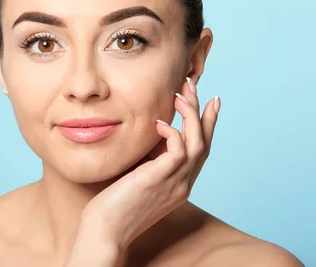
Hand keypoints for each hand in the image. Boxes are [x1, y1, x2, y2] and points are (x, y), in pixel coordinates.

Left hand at [78, 76, 220, 251]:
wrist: (106, 230)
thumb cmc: (115, 204)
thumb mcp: (138, 176)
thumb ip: (149, 159)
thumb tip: (151, 135)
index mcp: (179, 184)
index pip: (201, 151)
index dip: (207, 125)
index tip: (209, 101)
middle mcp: (182, 184)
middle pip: (204, 143)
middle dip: (202, 112)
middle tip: (194, 85)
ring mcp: (174, 184)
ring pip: (197, 144)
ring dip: (191, 116)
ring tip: (180, 94)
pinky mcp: (159, 181)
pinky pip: (178, 152)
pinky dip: (174, 134)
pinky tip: (160, 123)